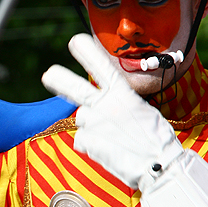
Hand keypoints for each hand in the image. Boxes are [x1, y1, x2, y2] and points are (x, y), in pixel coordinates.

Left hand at [40, 34, 183, 188]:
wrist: (159, 166)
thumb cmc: (157, 141)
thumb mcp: (144, 113)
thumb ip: (121, 106)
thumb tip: (104, 112)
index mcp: (123, 93)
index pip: (101, 66)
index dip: (86, 52)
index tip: (75, 41)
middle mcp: (104, 104)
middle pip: (74, 87)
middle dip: (58, 78)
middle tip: (48, 74)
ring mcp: (93, 122)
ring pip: (83, 119)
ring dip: (93, 127)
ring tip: (115, 139)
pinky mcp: (86, 141)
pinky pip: (83, 141)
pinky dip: (93, 147)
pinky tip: (111, 151)